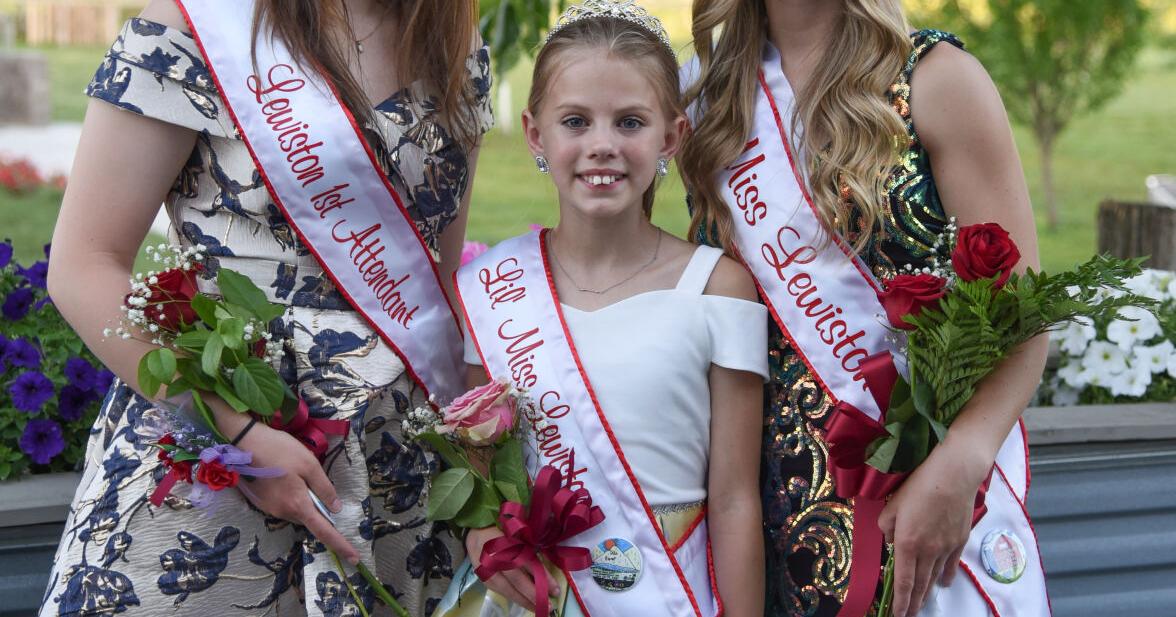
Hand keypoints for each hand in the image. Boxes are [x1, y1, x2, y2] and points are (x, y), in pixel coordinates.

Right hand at [234, 421, 360, 563]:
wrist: (244, 441)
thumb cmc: (280, 450)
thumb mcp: (309, 464)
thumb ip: (324, 488)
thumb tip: (335, 509)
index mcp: (297, 505)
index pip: (323, 530)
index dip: (340, 544)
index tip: (354, 558)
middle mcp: (282, 513)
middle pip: (308, 517)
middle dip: (316, 506)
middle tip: (312, 478)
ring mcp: (269, 509)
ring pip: (295, 510)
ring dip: (301, 498)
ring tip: (294, 471)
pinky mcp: (260, 502)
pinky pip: (283, 504)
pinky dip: (289, 495)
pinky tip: (284, 474)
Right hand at [465, 526, 557, 610]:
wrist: (476, 531)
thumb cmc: (503, 531)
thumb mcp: (518, 535)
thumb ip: (529, 550)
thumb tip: (545, 572)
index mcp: (507, 542)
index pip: (528, 562)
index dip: (542, 577)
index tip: (555, 589)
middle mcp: (495, 557)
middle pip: (517, 579)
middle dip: (534, 594)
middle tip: (549, 606)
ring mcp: (486, 568)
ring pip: (507, 589)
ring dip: (524, 600)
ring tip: (538, 608)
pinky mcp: (482, 576)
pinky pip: (499, 590)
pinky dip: (513, 597)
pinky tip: (523, 602)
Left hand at [878, 443, 987, 616]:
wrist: (954, 475)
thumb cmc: (919, 486)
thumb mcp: (892, 504)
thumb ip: (887, 526)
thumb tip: (891, 541)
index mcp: (907, 544)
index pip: (903, 581)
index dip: (900, 601)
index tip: (897, 614)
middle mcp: (927, 551)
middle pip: (920, 584)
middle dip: (913, 603)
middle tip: (909, 615)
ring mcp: (946, 547)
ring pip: (935, 576)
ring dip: (927, 592)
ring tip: (922, 605)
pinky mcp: (960, 540)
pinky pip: (952, 565)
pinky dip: (946, 576)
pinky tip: (943, 584)